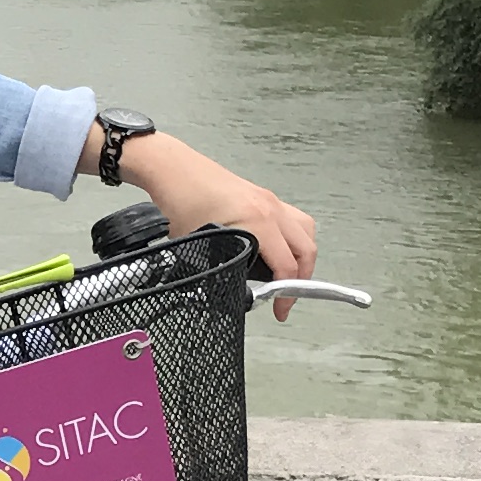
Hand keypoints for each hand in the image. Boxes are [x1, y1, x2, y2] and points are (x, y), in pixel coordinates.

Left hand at [86, 127, 319, 314]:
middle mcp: (271, 209)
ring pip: (305, 230)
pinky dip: (293, 237)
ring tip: (287, 274)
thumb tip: (233, 290)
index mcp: (258, 222)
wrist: (174, 170)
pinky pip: (292, 218)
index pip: (286, 265)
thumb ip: (222, 270)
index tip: (280, 310)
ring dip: (302, 255)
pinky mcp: (263, 196)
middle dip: (302, 277)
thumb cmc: (181, 202)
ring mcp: (269, 200)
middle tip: (286, 297)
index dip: (286, 294)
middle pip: (306, 248)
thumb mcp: (199, 246)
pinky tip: (276, 249)